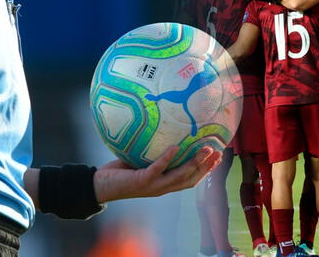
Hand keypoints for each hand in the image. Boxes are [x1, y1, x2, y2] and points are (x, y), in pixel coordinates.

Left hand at [93, 146, 221, 202]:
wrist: (100, 186)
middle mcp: (162, 188)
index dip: (206, 171)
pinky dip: (168, 158)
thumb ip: (153, 153)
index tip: (218, 158)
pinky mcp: (142, 181)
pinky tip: (176, 147)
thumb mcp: (140, 162)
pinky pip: (158, 169)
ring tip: (205, 149)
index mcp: (164, 184)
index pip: (191, 179)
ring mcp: (153, 186)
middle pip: (191, 179)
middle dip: (207, 167)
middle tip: (219, 153)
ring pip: (180, 176)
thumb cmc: (120, 172)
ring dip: (194, 163)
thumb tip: (164, 130)